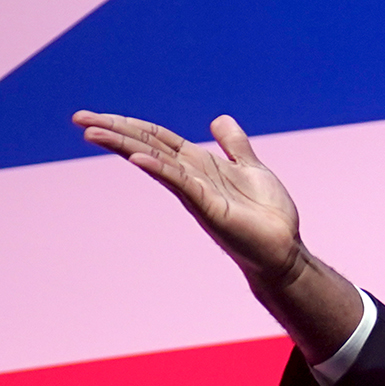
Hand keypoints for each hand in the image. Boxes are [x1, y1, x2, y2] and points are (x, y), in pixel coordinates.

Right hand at [73, 111, 361, 361]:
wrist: (285, 250)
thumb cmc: (268, 215)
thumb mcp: (252, 169)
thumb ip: (234, 146)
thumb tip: (218, 119)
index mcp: (200, 165)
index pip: (156, 138)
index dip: (129, 124)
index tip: (95, 116)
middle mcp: (192, 177)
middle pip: (147, 146)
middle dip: (115, 131)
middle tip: (79, 119)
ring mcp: (197, 193)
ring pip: (156, 161)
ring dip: (125, 146)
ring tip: (92, 132)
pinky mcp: (210, 207)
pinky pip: (182, 184)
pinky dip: (161, 169)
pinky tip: (139, 159)